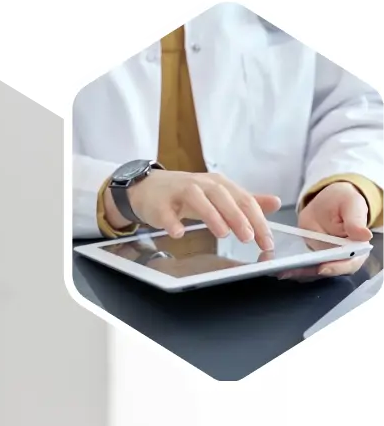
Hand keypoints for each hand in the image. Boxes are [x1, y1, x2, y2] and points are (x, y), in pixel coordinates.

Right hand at [105, 170, 280, 248]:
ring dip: (212, 216)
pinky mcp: (160, 204)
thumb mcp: (218, 195)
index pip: (243, 200)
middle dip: (238, 218)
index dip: (257, 220)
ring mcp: (179, 193)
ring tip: (223, 234)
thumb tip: (275, 203)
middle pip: (223, 198)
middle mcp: (202, 185)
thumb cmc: (186, 195)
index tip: (267, 240)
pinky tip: (179, 233)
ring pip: (198, 201)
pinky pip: (166, 213)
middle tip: (249, 238)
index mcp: (219, 184)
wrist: (149, 188)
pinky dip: (172, 223)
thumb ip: (244, 201)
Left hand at [281, 181, 372, 279]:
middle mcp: (340, 259)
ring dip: (295, 272)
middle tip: (290, 271)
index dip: (336, 268)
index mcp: (356, 248)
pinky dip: (287, 267)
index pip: (349, 264)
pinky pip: (298, 266)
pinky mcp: (309, 259)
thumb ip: (356, 221)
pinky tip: (274, 265)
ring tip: (279, 270)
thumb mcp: (351, 206)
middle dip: (308, 273)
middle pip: (325, 271)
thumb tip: (364, 235)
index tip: (322, 268)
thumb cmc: (344, 202)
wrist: (327, 202)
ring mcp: (323, 260)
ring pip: (310, 272)